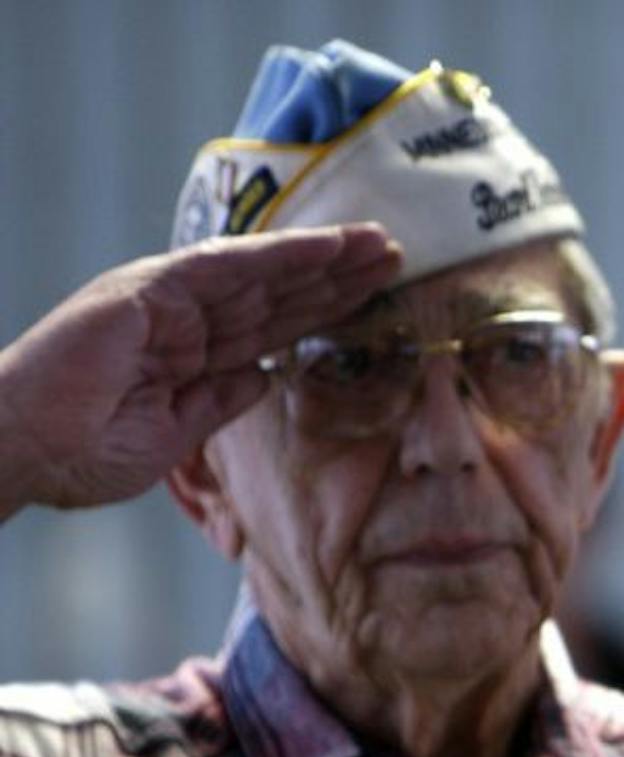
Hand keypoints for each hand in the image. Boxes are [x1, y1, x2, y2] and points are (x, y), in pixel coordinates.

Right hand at [0, 225, 400, 517]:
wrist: (24, 449)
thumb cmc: (82, 452)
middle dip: (336, 278)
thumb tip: (263, 377)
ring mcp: (166, 302)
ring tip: (376, 244)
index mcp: (189, 356)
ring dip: (322, 259)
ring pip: (262, 275)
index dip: (322, 312)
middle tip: (394, 255)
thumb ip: (220, 402)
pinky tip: (324, 248)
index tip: (373, 299)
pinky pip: (227, 268)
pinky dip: (278, 255)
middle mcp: (183, 321)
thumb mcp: (176, 435)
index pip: (271, 329)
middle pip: (277, 295)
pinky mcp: (150, 290)